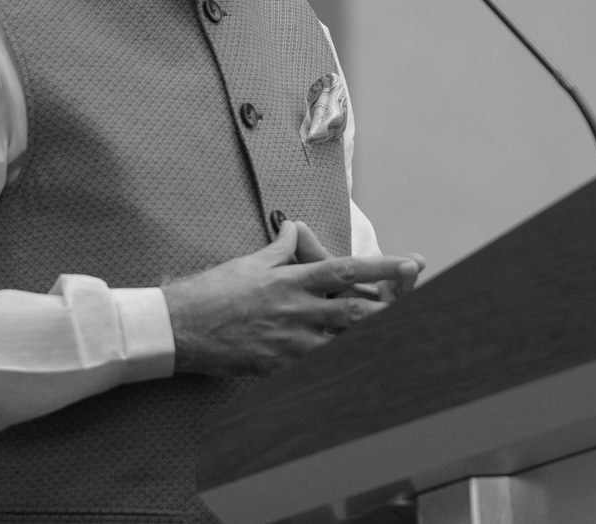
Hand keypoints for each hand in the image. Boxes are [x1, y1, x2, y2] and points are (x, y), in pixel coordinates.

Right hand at [162, 221, 423, 376]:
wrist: (180, 328)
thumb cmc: (212, 292)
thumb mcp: (250, 262)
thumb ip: (281, 249)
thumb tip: (295, 228)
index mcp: (292, 280)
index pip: (347, 269)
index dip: (383, 267)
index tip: (411, 263)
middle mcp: (298, 311)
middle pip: (357, 311)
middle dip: (390, 307)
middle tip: (415, 302)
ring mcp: (291, 343)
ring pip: (344, 341)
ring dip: (369, 336)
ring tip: (397, 333)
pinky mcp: (280, 367)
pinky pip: (317, 367)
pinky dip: (337, 363)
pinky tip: (354, 362)